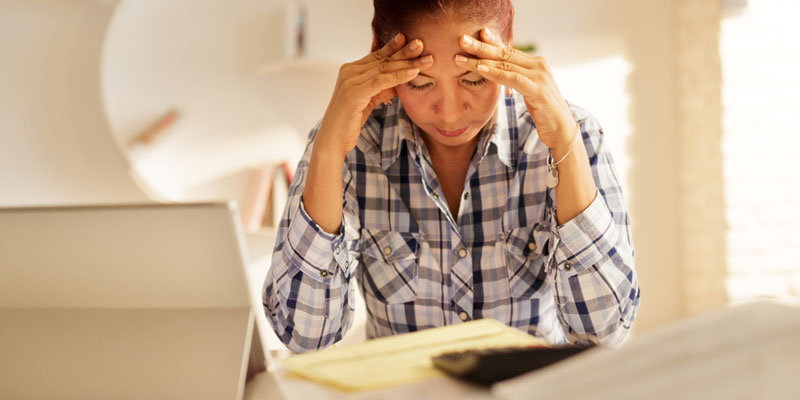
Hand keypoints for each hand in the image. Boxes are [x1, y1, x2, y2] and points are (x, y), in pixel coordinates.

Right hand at [317, 33, 433, 158]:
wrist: (333, 139)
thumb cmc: (350, 121)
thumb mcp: (369, 100)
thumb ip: (382, 88)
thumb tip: (402, 79)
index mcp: (350, 70)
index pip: (377, 55)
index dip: (395, 47)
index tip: (412, 41)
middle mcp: (348, 71)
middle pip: (382, 59)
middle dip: (405, 52)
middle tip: (422, 44)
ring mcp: (350, 81)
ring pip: (384, 68)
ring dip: (407, 63)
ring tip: (426, 59)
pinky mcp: (354, 93)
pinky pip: (381, 81)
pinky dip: (399, 76)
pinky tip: (414, 73)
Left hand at [455, 28, 574, 151]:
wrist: (562, 129)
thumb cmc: (543, 111)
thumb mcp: (528, 90)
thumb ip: (517, 78)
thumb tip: (500, 70)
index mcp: (536, 64)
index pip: (509, 50)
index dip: (490, 42)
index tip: (473, 36)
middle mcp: (539, 66)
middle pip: (505, 53)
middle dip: (481, 46)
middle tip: (462, 40)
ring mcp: (540, 77)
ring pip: (506, 65)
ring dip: (482, 60)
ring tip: (462, 58)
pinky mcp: (538, 90)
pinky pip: (513, 79)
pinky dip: (496, 73)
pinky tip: (481, 69)